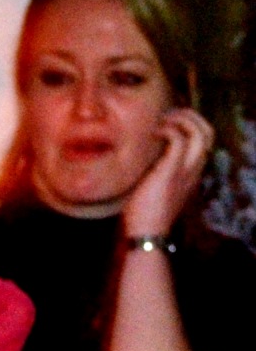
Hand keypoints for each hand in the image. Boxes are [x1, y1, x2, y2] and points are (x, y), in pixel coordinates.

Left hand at [123, 108, 213, 240]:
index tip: (172, 121)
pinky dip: (169, 129)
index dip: (192, 125)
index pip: (204, 142)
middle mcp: (193, 170)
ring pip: (201, 133)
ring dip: (183, 120)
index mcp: (191, 174)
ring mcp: (185, 170)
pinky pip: (179, 139)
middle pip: (209, 134)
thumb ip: (156, 172)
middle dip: (192, 117)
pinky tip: (155, 133)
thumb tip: (142, 158)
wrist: (145, 233)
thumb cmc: (144, 215)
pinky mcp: (171, 171)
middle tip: (169, 116)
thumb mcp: (155, 188)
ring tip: (164, 121)